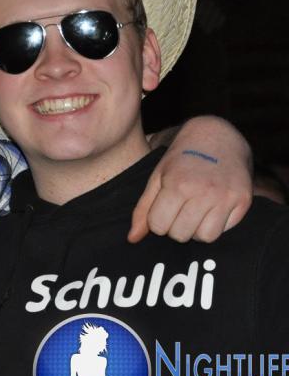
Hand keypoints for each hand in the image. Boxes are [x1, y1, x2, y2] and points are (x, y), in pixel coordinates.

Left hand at [129, 116, 252, 242]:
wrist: (217, 137)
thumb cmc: (181, 159)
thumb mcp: (157, 177)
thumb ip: (143, 209)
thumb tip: (133, 238)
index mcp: (177, 185)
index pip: (158, 226)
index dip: (157, 221)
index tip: (162, 209)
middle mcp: (203, 193)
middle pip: (180, 235)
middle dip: (175, 226)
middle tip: (179, 209)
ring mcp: (225, 198)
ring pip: (204, 237)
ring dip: (196, 229)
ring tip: (194, 211)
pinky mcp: (242, 201)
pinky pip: (224, 230)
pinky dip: (215, 225)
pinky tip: (211, 208)